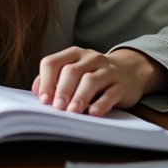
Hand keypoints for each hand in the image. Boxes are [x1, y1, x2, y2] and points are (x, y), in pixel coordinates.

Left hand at [31, 46, 167, 116]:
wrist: (129, 71)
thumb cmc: (93, 75)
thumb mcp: (73, 72)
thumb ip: (53, 79)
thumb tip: (37, 92)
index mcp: (73, 54)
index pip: (53, 62)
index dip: (45, 81)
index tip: (44, 100)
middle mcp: (90, 58)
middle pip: (71, 71)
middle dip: (62, 90)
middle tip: (57, 108)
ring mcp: (108, 70)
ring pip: (90, 80)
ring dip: (79, 97)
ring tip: (72, 112)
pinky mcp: (122, 85)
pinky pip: (111, 94)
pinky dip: (101, 104)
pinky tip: (93, 113)